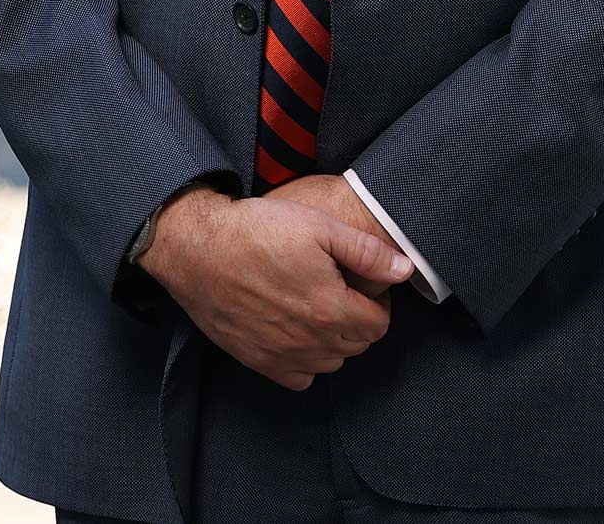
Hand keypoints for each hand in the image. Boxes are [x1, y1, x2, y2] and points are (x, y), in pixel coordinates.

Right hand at [139, 185, 411, 389]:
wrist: (198, 249)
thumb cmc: (257, 231)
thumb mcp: (319, 225)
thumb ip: (368, 252)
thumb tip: (404, 270)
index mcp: (331, 309)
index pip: (378, 325)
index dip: (377, 303)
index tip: (362, 284)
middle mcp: (310, 341)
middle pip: (356, 346)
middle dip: (358, 320)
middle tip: (341, 291)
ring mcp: (282, 355)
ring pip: (331, 363)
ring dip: (334, 341)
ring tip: (318, 308)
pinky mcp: (257, 360)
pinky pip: (299, 378)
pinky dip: (305, 360)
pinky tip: (295, 331)